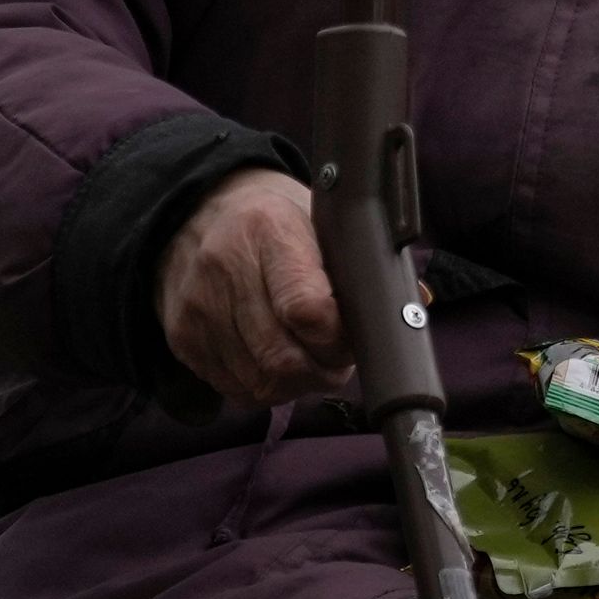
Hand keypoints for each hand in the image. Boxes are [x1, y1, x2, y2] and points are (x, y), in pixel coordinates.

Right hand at [155, 168, 353, 405]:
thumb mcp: (318, 220)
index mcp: (269, 231)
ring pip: (260, 382)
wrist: (195, 209)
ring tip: (310, 360)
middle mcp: (225, 269)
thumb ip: (358, 265)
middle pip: (284, 358)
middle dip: (324, 370)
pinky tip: (275, 361)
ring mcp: (198, 307)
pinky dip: (265, 386)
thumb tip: (415, 304)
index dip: (340, 338)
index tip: (355, 337)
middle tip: (339, 361)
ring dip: (297, 384)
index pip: (309, 309)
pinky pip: (235, 388)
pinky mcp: (182, 337)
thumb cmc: (273, 218)